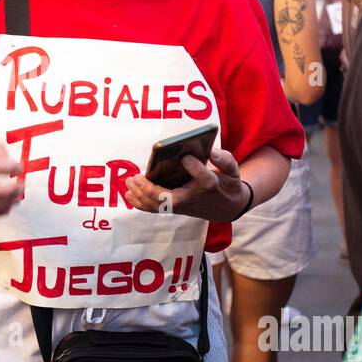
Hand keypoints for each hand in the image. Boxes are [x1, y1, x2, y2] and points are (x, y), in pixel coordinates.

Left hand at [123, 147, 248, 221]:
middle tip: (136, 176)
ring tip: (129, 182)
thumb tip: (211, 151)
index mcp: (210, 186)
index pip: (203, 178)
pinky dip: (140, 204)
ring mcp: (182, 206)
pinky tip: (129, 194)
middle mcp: (193, 198)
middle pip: (170, 199)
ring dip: (141, 196)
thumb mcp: (232, 171)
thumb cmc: (227, 184)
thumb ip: (224, 159)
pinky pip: (155, 209)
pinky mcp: (175, 208)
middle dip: (151, 189)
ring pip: (159, 207)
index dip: (195, 167)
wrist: (226, 207)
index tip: (185, 156)